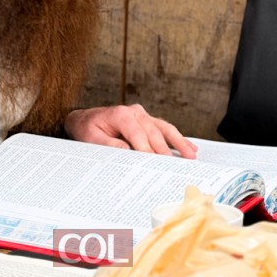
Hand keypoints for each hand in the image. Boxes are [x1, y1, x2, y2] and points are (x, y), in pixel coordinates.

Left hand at [64, 105, 197, 158]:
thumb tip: (127, 151)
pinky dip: (177, 138)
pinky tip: (190, 147)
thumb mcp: (91, 138)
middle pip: (153, 131)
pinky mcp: (147, 121)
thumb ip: (109, 144)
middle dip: (165, 149)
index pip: (137, 133)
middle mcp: (134, 112)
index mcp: (120, 114)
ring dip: (179, 142)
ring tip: (191, 155)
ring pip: (164, 128)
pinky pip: (165, 129)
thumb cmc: (88, 129)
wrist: (85, 120)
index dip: (145, 148)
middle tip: (175, 165)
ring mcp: (143, 115)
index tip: (153, 162)